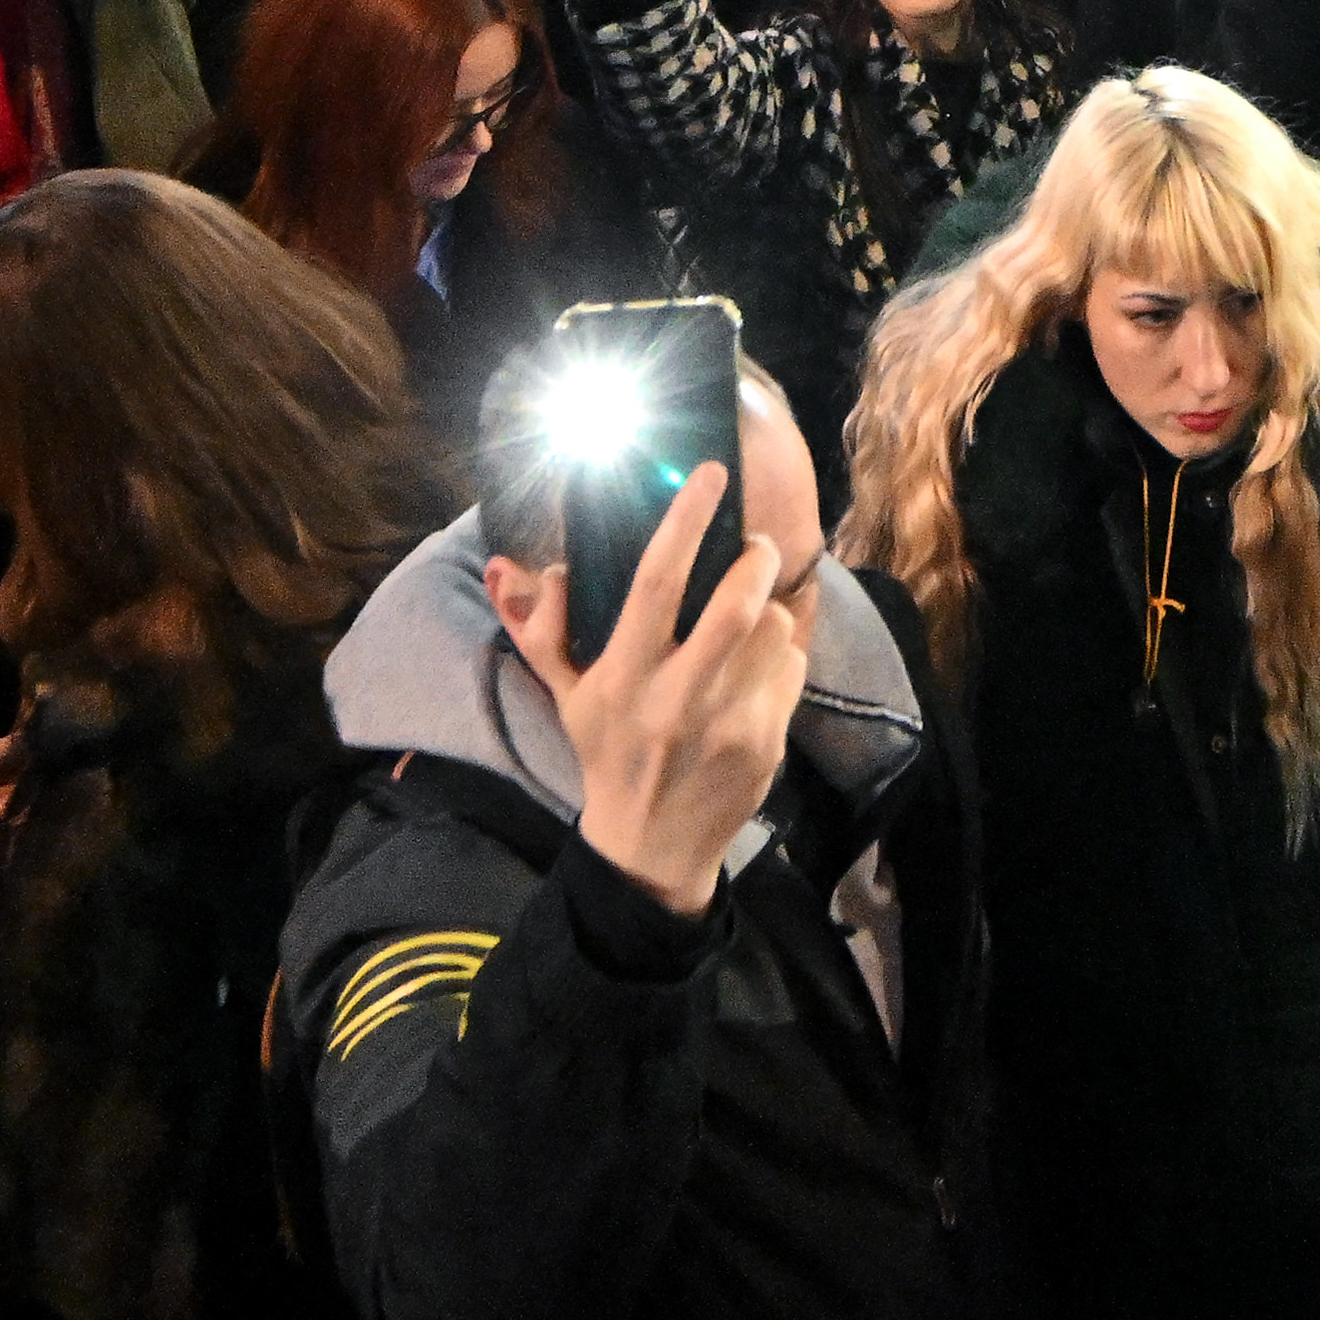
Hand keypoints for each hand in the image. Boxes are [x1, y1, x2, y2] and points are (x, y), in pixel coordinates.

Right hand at [510, 469, 818, 911]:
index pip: (657, 581)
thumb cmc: (606, 753)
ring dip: (768, 609)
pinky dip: (780, 655)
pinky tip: (756, 667)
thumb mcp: (565, 695)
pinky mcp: (767, 742)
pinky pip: (791, 668)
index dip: (686, 520)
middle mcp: (678, 697)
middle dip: (755, 558)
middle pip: (737, 604)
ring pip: (774, 630)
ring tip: (749, 615)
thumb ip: (541, 628)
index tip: (710, 474)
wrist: (652, 845)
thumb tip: (527, 567)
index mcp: (625, 676)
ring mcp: (730, 722)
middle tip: (753, 546)